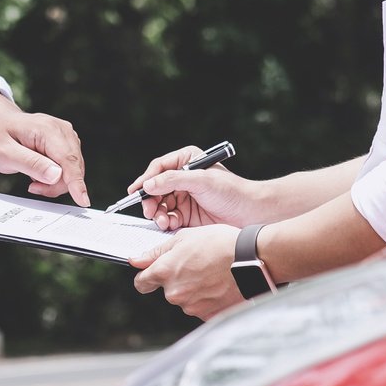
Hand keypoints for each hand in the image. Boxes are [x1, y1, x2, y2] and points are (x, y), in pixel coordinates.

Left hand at [0, 92, 87, 205]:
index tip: (83, 200)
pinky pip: (69, 168)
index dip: (76, 182)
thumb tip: (57, 175)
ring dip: (55, 182)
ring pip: (73, 170)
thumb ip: (31, 164)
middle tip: (32, 187)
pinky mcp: (67, 143)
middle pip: (73, 168)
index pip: (68, 160)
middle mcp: (62, 129)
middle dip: (55, 185)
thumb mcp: (5, 153)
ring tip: (32, 178)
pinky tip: (40, 173)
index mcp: (47, 129)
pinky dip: (56, 177)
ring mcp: (67, 136)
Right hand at [127, 145, 265, 231]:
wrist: (251, 212)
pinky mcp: (188, 214)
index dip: (145, 179)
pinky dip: (166, 222)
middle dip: (151, 200)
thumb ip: (173, 180)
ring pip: (160, 204)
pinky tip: (170, 225)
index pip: (159, 168)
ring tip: (163, 221)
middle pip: (156, 188)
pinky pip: (169, 217)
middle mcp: (183, 177)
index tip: (135, 191)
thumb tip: (148, 184)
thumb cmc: (231, 191)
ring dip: (158, 214)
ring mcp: (185, 196)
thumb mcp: (201, 180)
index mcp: (187, 160)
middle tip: (150, 211)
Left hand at [131, 224, 243, 319]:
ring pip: (185, 300)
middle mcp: (174, 293)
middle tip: (196, 266)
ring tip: (211, 273)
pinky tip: (218, 285)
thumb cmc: (220, 245)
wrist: (251, 260)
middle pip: (167, 291)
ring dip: (193, 290)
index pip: (141, 283)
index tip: (151, 275)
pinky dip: (207, 299)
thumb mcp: (185, 237)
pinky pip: (201, 308)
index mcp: (165, 272)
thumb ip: (157, 252)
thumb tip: (137, 260)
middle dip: (177, 281)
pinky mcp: (207, 315)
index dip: (145, 277)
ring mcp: (191, 306)